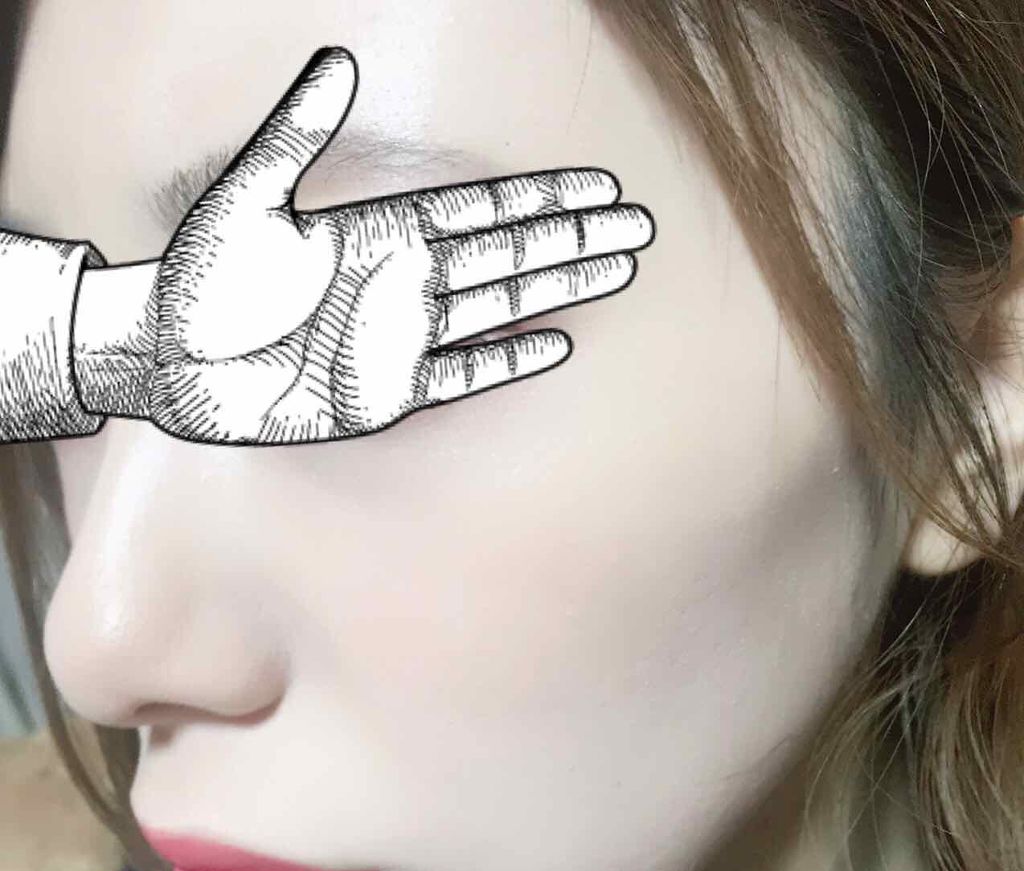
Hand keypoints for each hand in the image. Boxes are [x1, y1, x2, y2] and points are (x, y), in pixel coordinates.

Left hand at [80, 47, 655, 444]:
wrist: (169, 367)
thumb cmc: (197, 283)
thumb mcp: (245, 202)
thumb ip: (297, 137)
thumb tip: (337, 61)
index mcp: (379, 232)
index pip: (482, 211)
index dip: (542, 198)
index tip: (598, 187)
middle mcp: (402, 283)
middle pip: (510, 258)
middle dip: (575, 241)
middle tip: (636, 229)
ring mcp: (400, 340)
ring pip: (501, 310)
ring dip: (560, 292)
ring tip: (615, 272)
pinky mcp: (387, 395)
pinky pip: (463, 375)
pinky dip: (510, 361)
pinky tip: (555, 344)